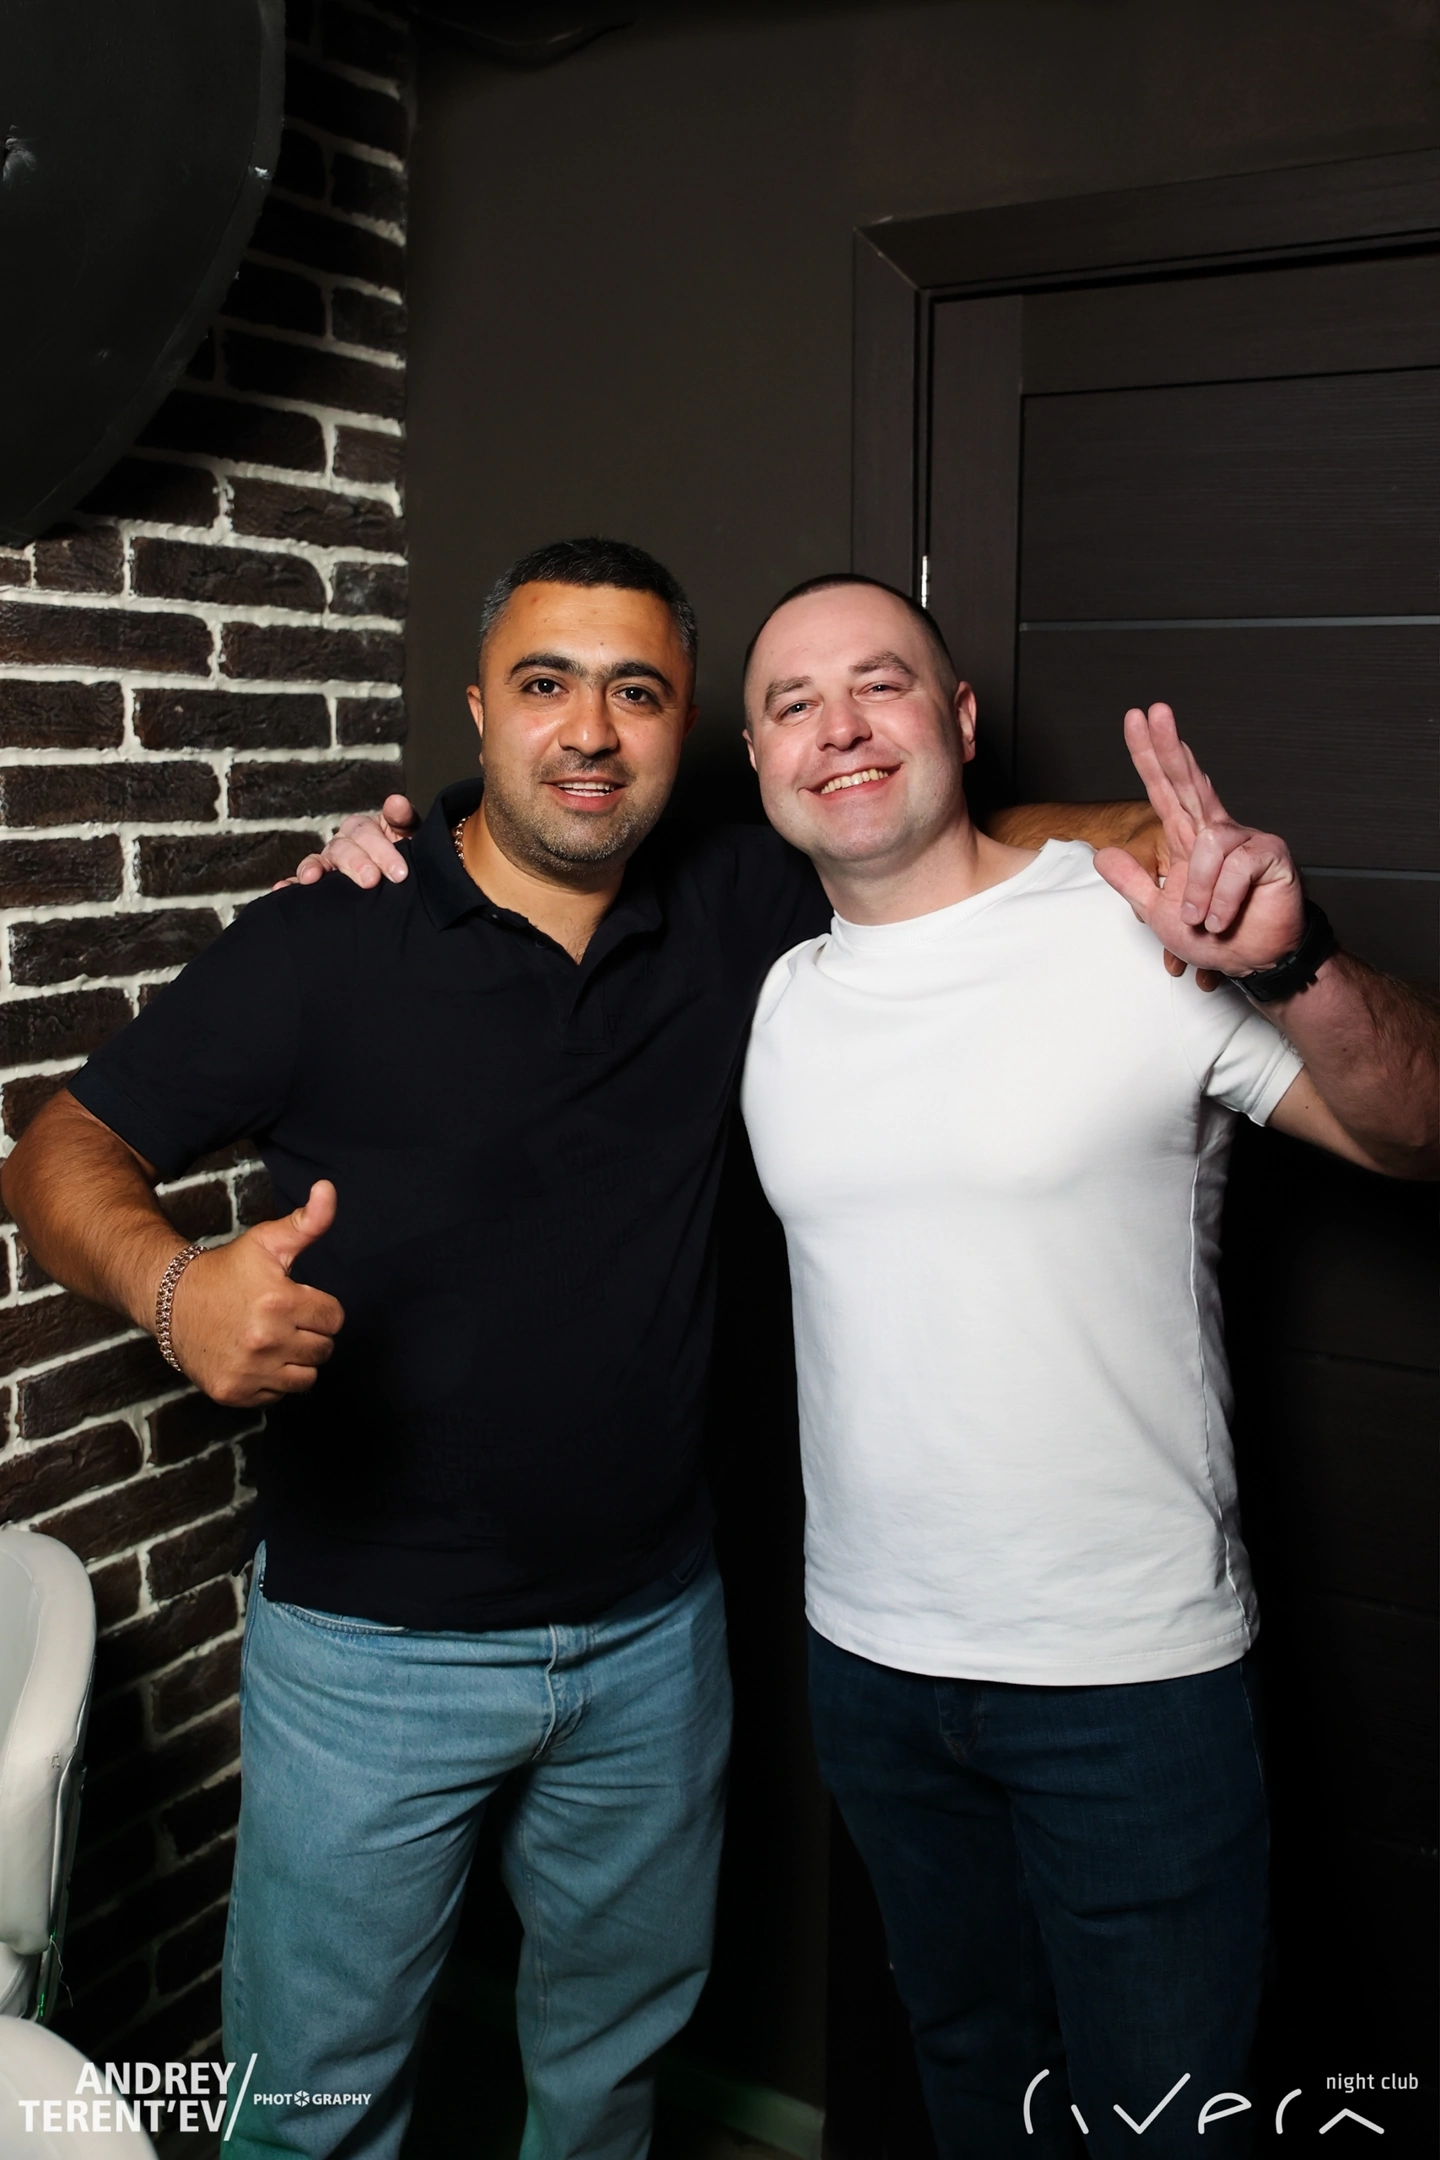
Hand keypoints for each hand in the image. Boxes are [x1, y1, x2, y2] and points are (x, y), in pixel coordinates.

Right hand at [167, 1181, 344, 1405]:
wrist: (170, 1300)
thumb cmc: (225, 1270)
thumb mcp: (266, 1241)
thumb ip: (307, 1221)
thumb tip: (329, 1189)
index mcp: (280, 1301)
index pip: (334, 1318)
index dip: (319, 1307)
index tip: (297, 1300)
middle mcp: (266, 1340)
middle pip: (324, 1349)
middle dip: (309, 1333)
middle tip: (283, 1320)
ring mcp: (249, 1370)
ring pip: (305, 1378)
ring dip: (295, 1361)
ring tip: (272, 1340)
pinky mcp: (233, 1392)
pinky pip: (276, 1396)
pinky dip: (271, 1382)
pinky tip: (254, 1359)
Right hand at [275, 795, 419, 888]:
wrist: (401, 880)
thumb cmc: (406, 855)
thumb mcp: (410, 835)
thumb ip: (404, 819)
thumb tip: (396, 802)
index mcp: (364, 828)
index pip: (367, 833)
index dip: (381, 851)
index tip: (398, 873)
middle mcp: (343, 842)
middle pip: (343, 848)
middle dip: (356, 864)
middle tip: (371, 881)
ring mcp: (329, 862)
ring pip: (319, 861)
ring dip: (314, 868)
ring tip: (312, 878)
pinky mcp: (318, 881)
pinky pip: (300, 882)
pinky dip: (290, 884)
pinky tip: (282, 888)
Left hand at [1093, 704, 1303, 983]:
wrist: (1253, 963)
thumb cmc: (1213, 937)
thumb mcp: (1158, 912)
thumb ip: (1132, 882)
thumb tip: (1100, 854)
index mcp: (1187, 839)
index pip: (1162, 789)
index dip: (1149, 755)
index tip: (1134, 719)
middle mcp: (1215, 832)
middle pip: (1189, 781)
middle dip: (1171, 746)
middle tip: (1156, 712)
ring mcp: (1244, 840)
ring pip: (1208, 845)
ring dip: (1199, 892)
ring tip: (1202, 921)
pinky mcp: (1270, 856)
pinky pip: (1236, 867)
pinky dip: (1222, 900)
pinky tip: (1222, 919)